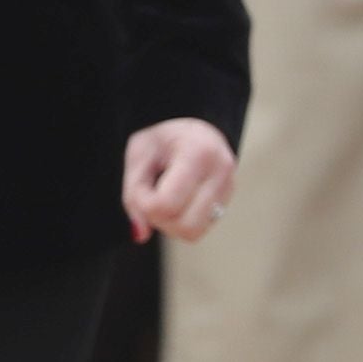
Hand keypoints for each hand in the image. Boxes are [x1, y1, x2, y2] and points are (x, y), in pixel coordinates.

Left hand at [121, 119, 235, 243]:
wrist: (193, 127)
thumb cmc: (163, 138)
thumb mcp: (139, 154)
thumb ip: (134, 193)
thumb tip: (140, 234)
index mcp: (198, 153)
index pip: (166, 204)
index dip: (145, 203)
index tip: (142, 187)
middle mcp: (221, 173)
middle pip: (184, 226)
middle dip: (159, 219)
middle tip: (152, 197)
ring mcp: (228, 189)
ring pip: (193, 232)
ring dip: (170, 224)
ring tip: (163, 199)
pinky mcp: (227, 201)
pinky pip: (199, 229)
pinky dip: (181, 222)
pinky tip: (177, 201)